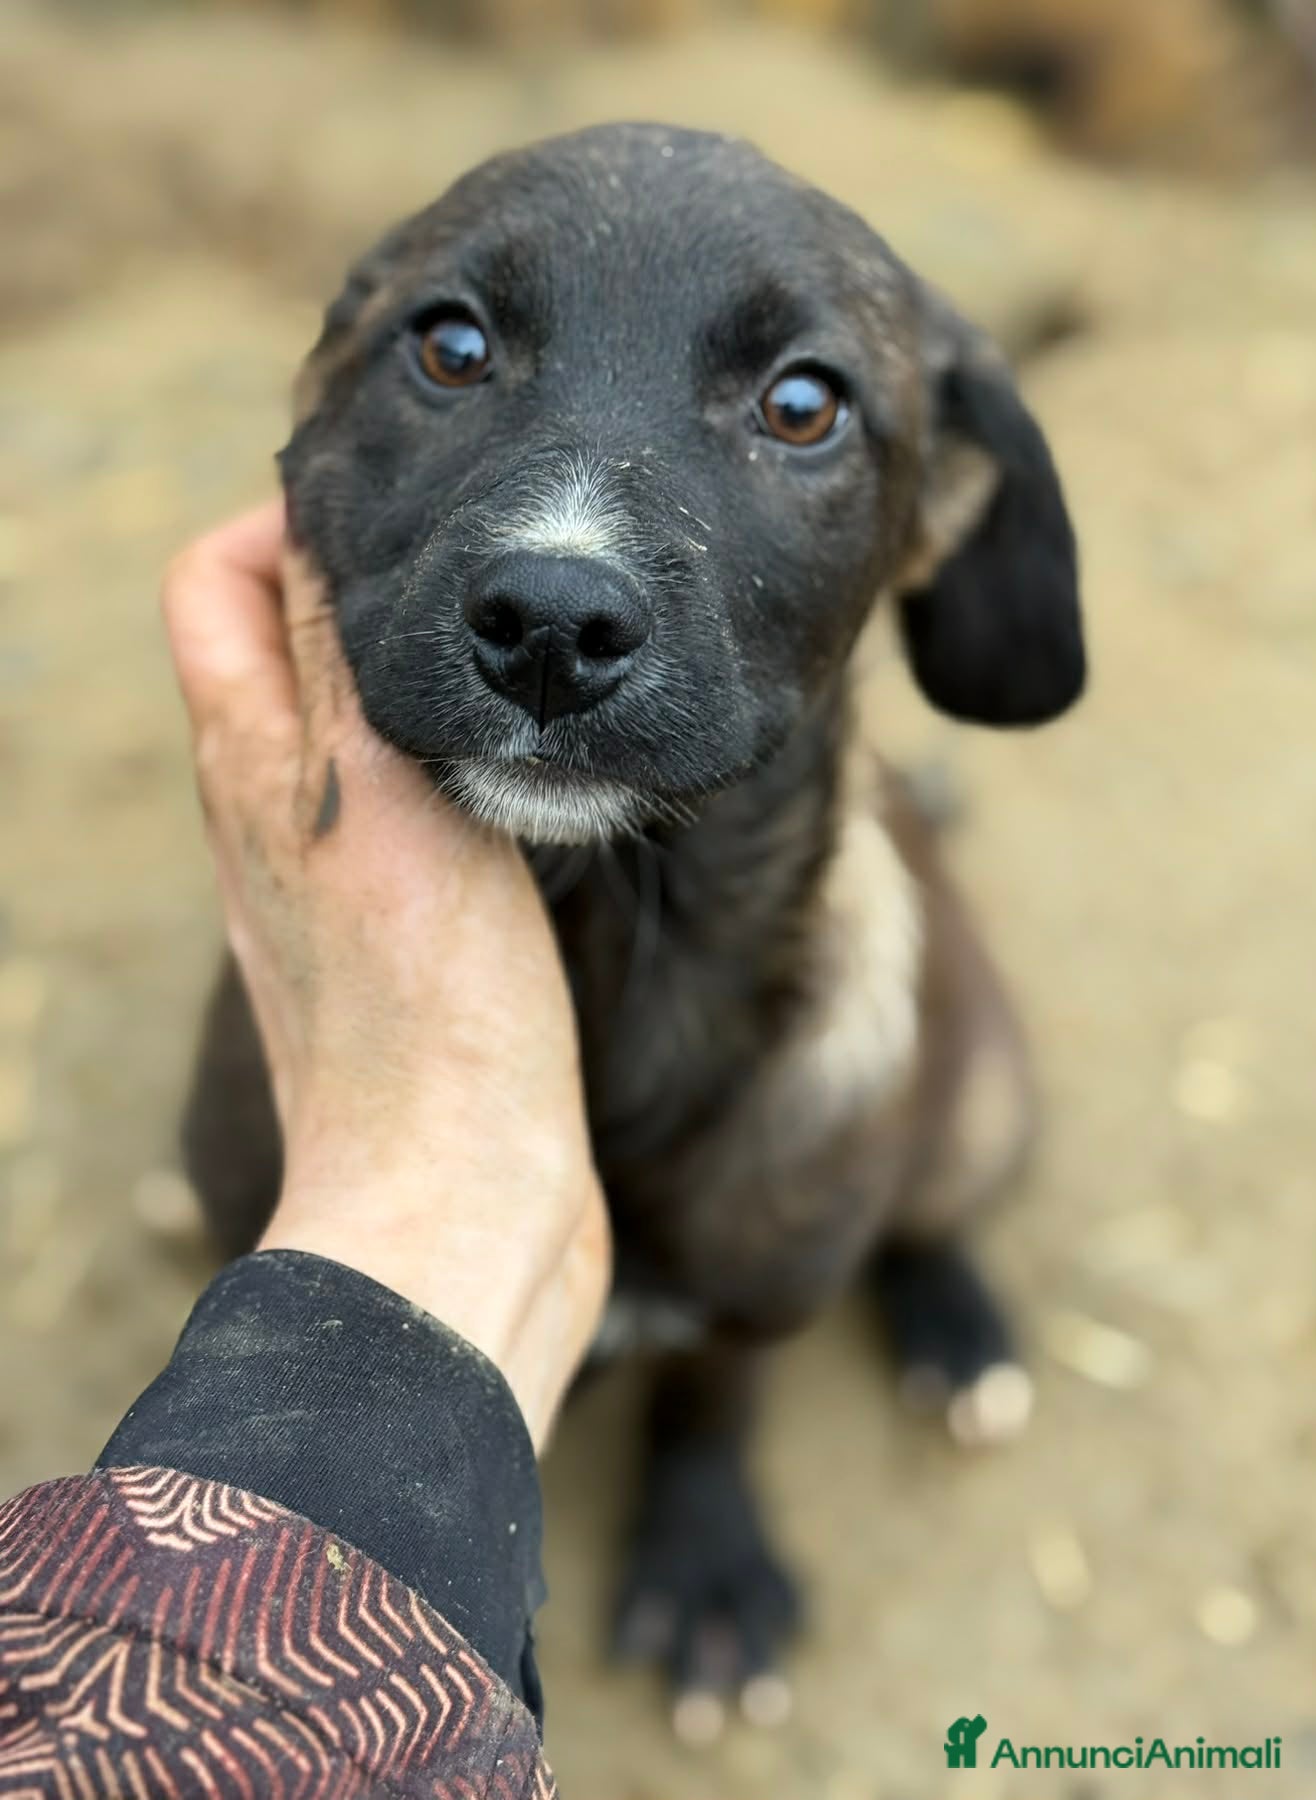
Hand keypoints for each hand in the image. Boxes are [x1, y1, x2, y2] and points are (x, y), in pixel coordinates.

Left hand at [162, 502, 609, 1444]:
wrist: (460, 1197)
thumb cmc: (430, 1017)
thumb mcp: (384, 801)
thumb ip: (348, 666)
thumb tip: (319, 528)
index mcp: (252, 769)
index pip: (216, 587)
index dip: (281, 521)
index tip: (391, 511)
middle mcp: (269, 818)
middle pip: (276, 648)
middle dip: (356, 585)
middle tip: (469, 570)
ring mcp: (331, 885)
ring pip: (347, 731)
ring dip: (409, 675)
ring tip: (504, 659)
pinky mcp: (403, 944)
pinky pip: (407, 812)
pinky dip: (451, 764)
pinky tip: (523, 779)